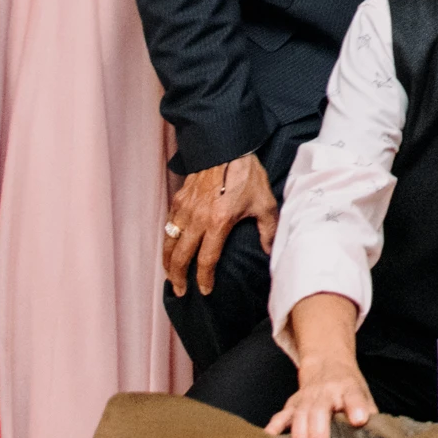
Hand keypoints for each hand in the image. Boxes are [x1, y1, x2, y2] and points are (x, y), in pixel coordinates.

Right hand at [163, 152, 276, 294]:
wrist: (226, 146)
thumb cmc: (247, 174)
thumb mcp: (265, 203)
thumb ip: (268, 230)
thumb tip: (269, 250)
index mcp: (218, 223)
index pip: (206, 260)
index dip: (204, 279)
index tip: (204, 290)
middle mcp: (197, 219)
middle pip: (181, 257)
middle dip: (179, 277)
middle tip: (180, 290)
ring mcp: (185, 209)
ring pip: (170, 242)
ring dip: (168, 262)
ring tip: (170, 275)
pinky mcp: (179, 199)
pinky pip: (169, 225)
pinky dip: (167, 240)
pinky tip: (170, 248)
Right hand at [268, 363, 376, 437]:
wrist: (327, 363)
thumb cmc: (348, 386)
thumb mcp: (364, 394)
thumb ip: (370, 414)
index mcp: (348, 389)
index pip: (354, 397)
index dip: (356, 408)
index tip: (359, 419)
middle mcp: (326, 392)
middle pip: (319, 411)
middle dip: (319, 431)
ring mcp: (306, 398)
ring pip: (299, 416)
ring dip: (300, 435)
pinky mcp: (292, 405)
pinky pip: (280, 417)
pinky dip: (274, 428)